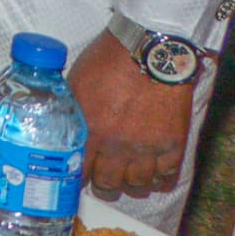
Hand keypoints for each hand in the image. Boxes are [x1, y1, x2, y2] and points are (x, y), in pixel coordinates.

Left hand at [69, 31, 195, 196]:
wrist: (151, 51)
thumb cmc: (109, 60)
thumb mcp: (77, 82)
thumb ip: (72, 109)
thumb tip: (61, 122)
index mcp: (90, 130)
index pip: (78, 170)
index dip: (76, 176)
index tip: (76, 176)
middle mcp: (117, 145)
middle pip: (108, 183)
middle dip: (103, 183)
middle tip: (103, 178)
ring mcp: (147, 148)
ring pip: (137, 185)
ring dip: (131, 183)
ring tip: (128, 177)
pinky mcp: (173, 145)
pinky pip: (166, 176)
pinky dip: (159, 179)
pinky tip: (153, 175)